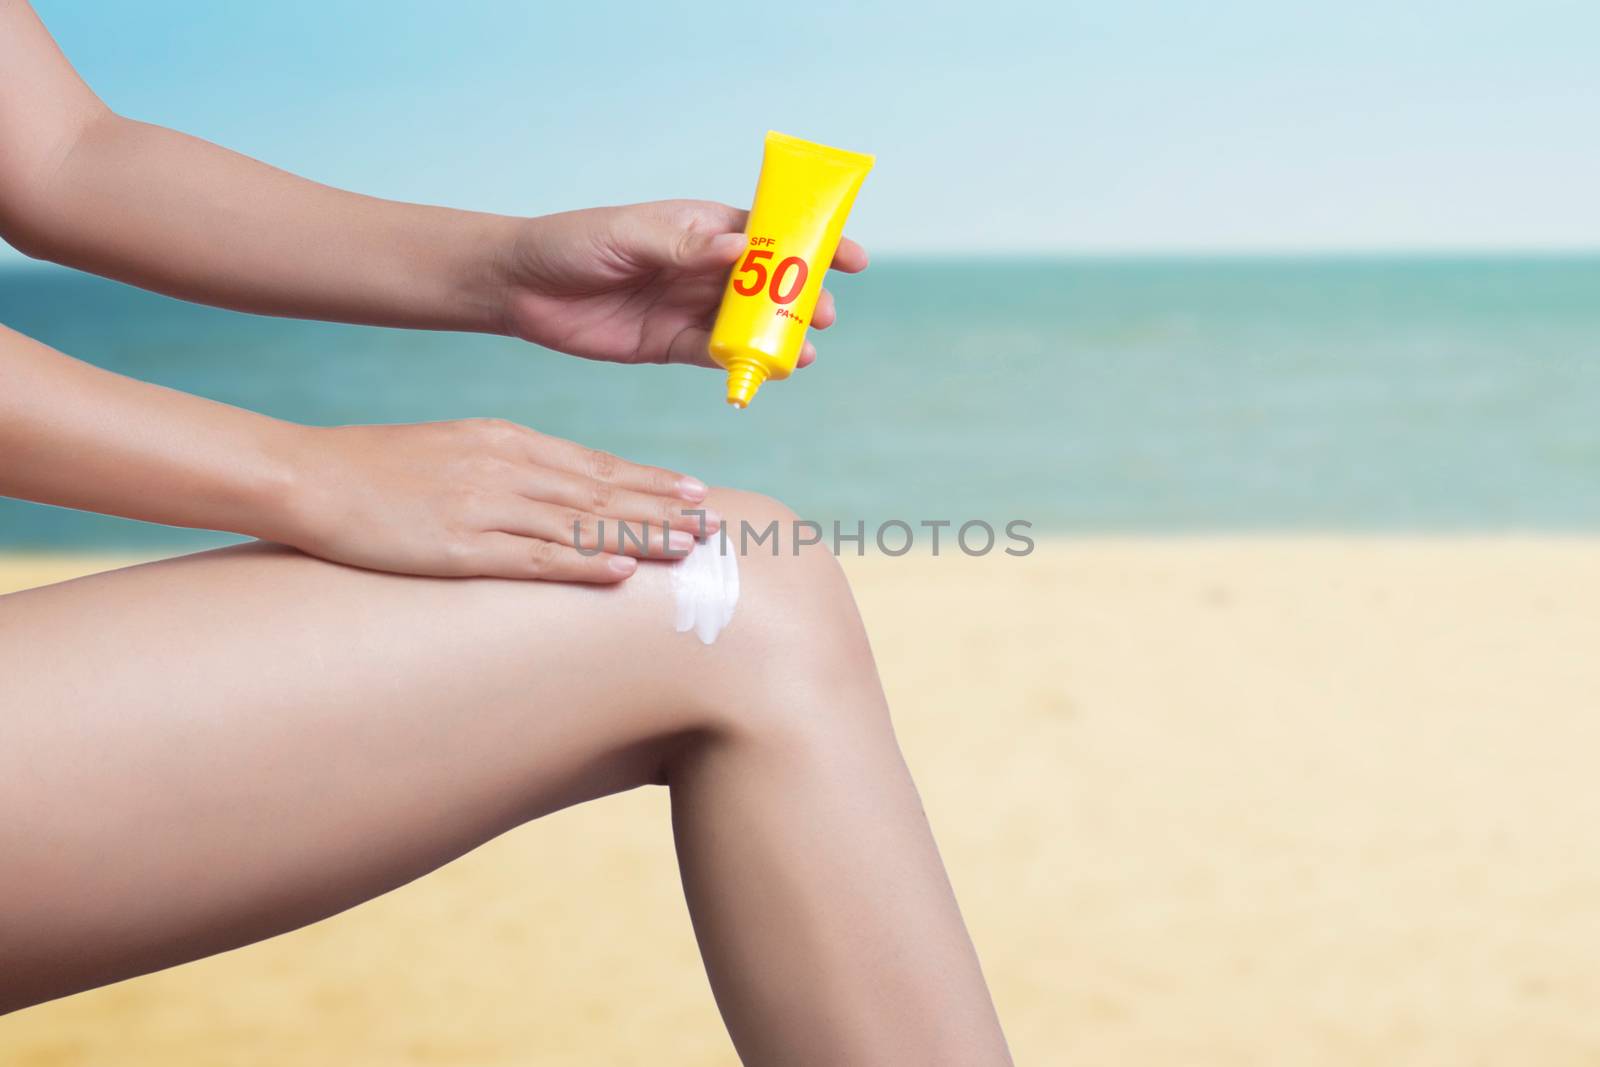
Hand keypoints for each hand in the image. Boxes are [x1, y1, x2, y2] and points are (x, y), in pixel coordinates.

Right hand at [276, 419, 716, 581]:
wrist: (311, 476)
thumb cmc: (379, 469)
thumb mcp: (454, 449)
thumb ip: (507, 465)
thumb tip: (553, 490)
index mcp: (507, 440)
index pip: (595, 463)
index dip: (649, 479)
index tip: (694, 489)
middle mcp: (508, 467)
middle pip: (602, 490)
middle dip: (663, 507)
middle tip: (714, 521)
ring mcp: (486, 506)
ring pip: (581, 522)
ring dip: (640, 534)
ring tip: (688, 547)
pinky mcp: (460, 545)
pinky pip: (532, 557)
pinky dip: (580, 563)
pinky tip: (619, 571)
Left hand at [497, 200, 867, 367]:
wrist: (521, 286)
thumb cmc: (573, 244)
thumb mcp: (629, 236)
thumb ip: (684, 247)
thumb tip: (745, 249)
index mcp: (700, 227)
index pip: (770, 230)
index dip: (813, 241)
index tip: (852, 256)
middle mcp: (702, 267)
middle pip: (769, 283)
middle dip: (803, 298)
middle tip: (824, 315)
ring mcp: (689, 306)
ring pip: (749, 323)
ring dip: (779, 337)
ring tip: (804, 352)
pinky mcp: (670, 344)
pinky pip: (716, 355)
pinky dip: (742, 364)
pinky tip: (764, 371)